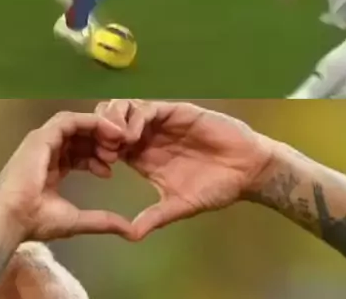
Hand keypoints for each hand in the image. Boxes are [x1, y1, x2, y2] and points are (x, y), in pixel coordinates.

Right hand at [0, 111, 133, 240]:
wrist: (12, 218)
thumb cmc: (36, 220)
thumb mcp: (76, 219)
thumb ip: (103, 221)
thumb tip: (131, 231)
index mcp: (51, 168)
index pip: (78, 155)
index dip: (96, 159)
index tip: (111, 170)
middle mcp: (47, 151)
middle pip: (79, 137)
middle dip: (101, 142)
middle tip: (119, 152)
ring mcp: (43, 141)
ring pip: (76, 125)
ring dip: (98, 130)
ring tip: (117, 142)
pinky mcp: (42, 135)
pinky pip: (70, 120)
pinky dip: (91, 122)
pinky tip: (108, 133)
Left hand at [96, 100, 273, 238]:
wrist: (247, 169)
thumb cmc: (216, 187)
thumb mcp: (180, 205)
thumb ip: (156, 217)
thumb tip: (130, 236)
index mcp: (143, 156)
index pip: (109, 144)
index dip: (99, 151)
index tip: (99, 168)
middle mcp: (148, 135)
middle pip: (110, 120)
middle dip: (100, 131)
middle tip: (103, 151)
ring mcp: (161, 121)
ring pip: (125, 108)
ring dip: (114, 122)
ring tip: (115, 144)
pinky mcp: (175, 111)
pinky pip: (148, 108)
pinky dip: (135, 119)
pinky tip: (132, 136)